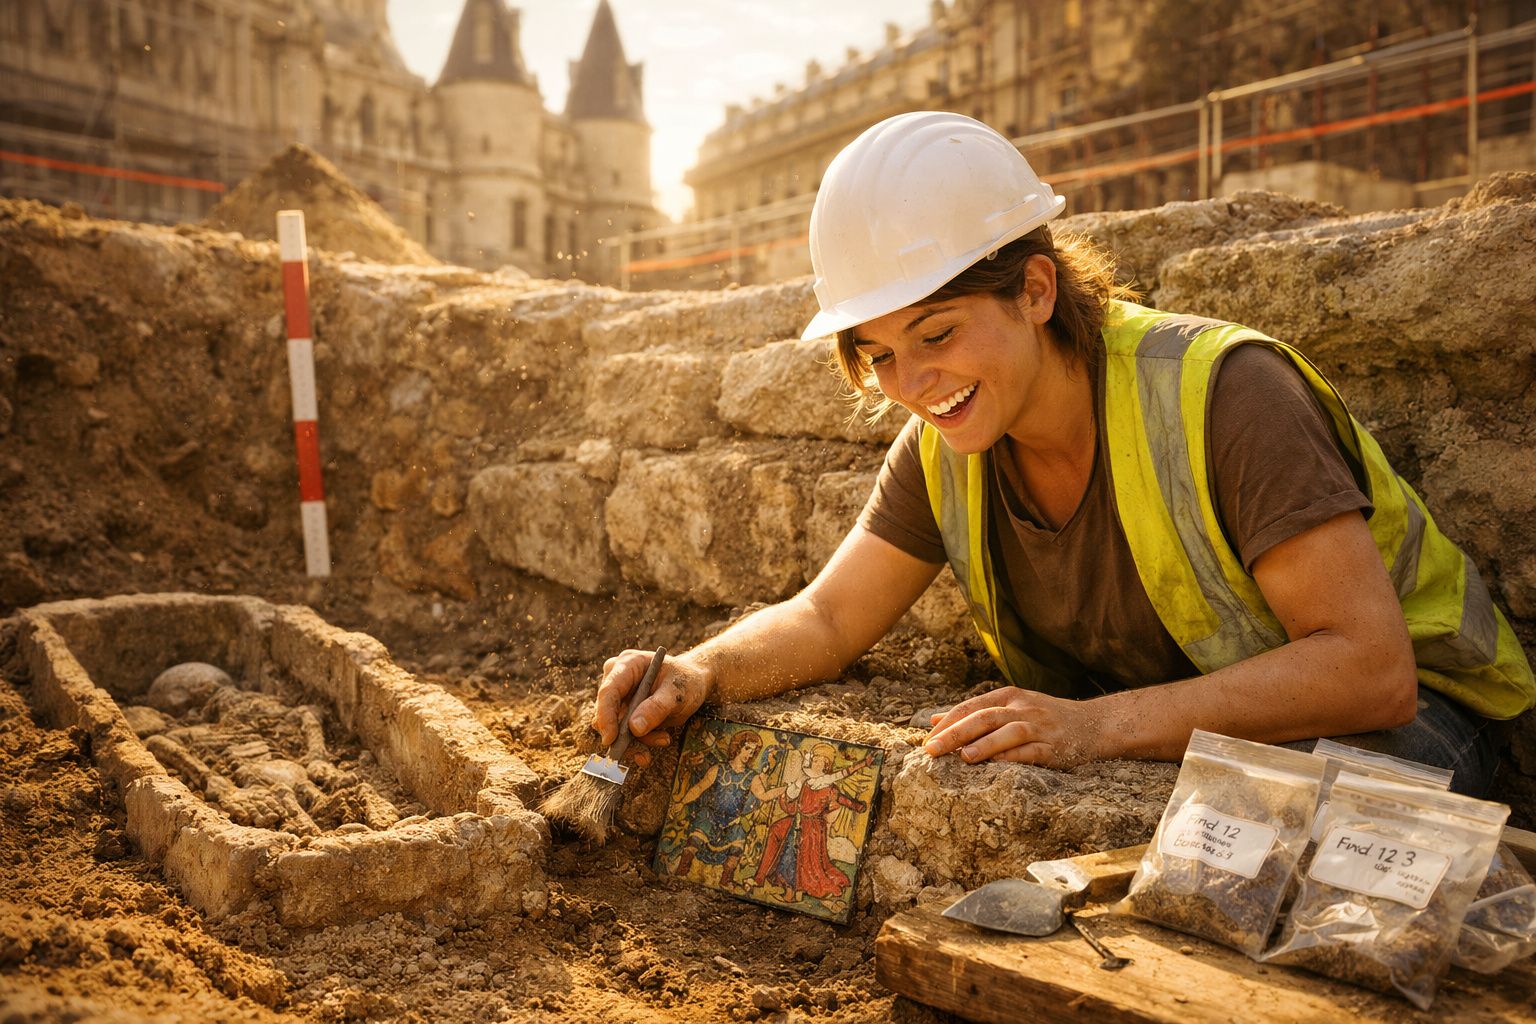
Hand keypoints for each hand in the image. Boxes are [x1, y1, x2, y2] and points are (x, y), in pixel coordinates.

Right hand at [594, 649, 712, 764]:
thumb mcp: (678, 692)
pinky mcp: (624, 712)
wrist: (693, 684)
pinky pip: (624, 734)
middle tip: (645, 753)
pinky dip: (640, 742)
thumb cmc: (686, 681)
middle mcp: (618, 679)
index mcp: (628, 664)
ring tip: (664, 739)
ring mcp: (619, 697)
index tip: (610, 740)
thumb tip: (634, 728)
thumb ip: (657, 708)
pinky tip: (661, 738)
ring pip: (615, 728)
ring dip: (637, 741)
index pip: (608, 691)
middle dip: (624, 736)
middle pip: (608, 713)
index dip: (605, 716)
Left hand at [923, 686, 1101, 768]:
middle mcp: (1023, 708)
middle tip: (932, 750)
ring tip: (962, 758)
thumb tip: (935, 721)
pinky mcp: (1055, 747)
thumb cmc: (1045, 717)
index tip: (927, 740)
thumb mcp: (1010, 706)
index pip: (972, 706)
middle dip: (956, 733)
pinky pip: (1031, 752)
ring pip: (1008, 732)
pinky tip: (996, 766)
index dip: (949, 722)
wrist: (1095, 724)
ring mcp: (1040, 727)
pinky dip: (1012, 757)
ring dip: (984, 745)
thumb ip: (975, 713)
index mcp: (1009, 696)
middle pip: (985, 717)